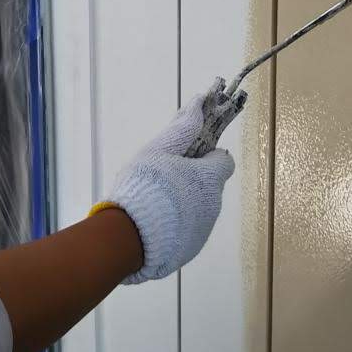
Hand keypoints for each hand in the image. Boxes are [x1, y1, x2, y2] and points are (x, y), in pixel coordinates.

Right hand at [101, 95, 235, 283]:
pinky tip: (153, 223)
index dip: (206, 157)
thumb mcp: (158, 149)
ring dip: (183, 204)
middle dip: (191, 181)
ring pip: (198, 210)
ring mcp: (203, 229)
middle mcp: (213, 204)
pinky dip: (175, 226)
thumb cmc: (144, 186)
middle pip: (208, 186)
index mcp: (209, 178)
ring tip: (153, 203)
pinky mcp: (190, 249)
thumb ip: (182, 127)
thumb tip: (199, 103)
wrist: (129, 239)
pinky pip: (187, 231)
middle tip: (162, 180)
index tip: (185, 158)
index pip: (223, 161)